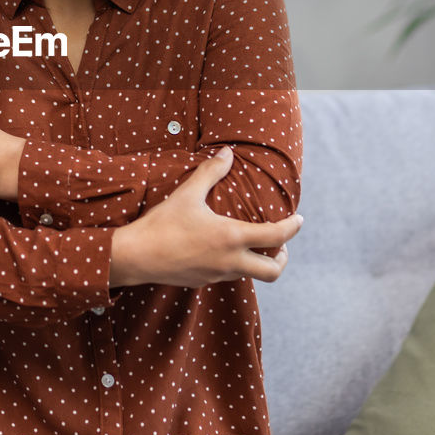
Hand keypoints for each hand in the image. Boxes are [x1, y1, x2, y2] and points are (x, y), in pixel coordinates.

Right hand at [109, 147, 303, 287]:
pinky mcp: (202, 282)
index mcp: (232, 237)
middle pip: (273, 271)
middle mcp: (230, 261)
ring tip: (250, 244)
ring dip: (256, 261)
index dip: (293, 227)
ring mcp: (216, 275)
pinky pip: (226, 275)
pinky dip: (233, 265)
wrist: (135, 256)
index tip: (299, 220)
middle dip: (282, 258)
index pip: (276, 236)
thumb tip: (227, 152)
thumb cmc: (162, 223)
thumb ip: (211, 172)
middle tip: (279, 245)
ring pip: (249, 274)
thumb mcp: (188, 194)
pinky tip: (218, 251)